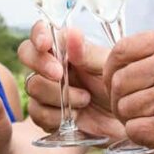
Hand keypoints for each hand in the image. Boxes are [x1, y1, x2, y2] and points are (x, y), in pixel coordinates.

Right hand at [18, 21, 123, 139]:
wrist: (127, 121)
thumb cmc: (121, 89)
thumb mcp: (110, 69)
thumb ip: (89, 54)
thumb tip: (72, 33)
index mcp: (67, 48)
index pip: (42, 32)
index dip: (38, 35)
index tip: (44, 44)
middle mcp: (52, 65)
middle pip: (27, 54)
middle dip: (40, 64)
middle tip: (59, 74)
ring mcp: (46, 89)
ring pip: (33, 85)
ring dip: (58, 95)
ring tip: (85, 100)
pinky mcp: (45, 113)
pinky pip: (36, 112)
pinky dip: (55, 116)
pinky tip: (75, 117)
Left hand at [105, 27, 153, 153]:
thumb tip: (119, 65)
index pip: (121, 51)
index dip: (112, 72)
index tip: (117, 86)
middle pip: (118, 82)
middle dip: (122, 101)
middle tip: (141, 113)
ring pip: (124, 108)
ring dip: (136, 121)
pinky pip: (134, 131)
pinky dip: (143, 138)